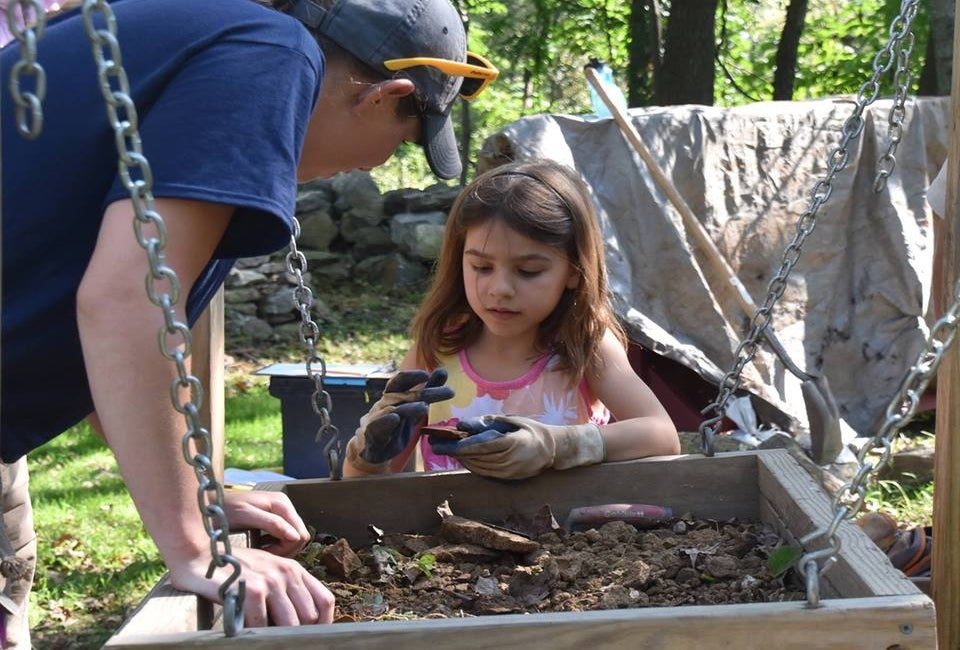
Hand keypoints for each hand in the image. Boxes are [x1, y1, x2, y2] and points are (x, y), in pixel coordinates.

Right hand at [167, 545, 334, 626]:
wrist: (198, 556)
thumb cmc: (232, 569)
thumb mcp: (266, 573)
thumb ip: (285, 591)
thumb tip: (300, 623)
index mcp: (294, 569)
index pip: (324, 601)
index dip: (323, 624)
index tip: (311, 637)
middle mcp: (286, 573)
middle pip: (309, 616)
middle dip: (298, 633)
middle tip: (282, 640)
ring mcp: (270, 580)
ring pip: (290, 624)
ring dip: (278, 636)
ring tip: (266, 638)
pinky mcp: (252, 590)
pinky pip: (263, 625)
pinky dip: (256, 634)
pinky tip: (247, 631)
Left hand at [223, 490, 310, 557]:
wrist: (209, 506)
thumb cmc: (224, 510)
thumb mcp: (246, 516)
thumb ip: (272, 524)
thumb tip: (296, 537)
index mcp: (282, 504)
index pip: (300, 534)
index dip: (285, 549)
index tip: (265, 555)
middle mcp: (285, 506)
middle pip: (299, 537)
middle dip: (284, 550)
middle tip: (263, 555)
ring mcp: (280, 513)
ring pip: (292, 539)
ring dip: (279, 549)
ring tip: (260, 551)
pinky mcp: (274, 519)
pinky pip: (284, 537)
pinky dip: (274, 545)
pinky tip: (260, 546)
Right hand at [345, 369, 453, 472]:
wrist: (372, 449)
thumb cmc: (395, 425)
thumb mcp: (414, 407)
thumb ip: (427, 390)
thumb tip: (443, 371)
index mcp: (393, 396)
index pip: (400, 381)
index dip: (412, 376)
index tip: (428, 375)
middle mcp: (384, 404)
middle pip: (403, 395)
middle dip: (424, 393)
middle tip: (449, 392)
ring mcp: (376, 418)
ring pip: (392, 410)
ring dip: (408, 408)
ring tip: (424, 407)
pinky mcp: (372, 434)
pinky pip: (377, 426)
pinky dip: (385, 421)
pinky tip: (395, 418)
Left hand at [427, 415, 605, 478]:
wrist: (552, 450)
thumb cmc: (531, 430)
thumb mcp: (512, 420)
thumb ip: (489, 422)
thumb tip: (464, 425)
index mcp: (513, 444)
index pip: (482, 446)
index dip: (463, 446)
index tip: (446, 444)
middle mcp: (511, 461)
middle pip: (477, 458)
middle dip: (456, 453)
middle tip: (437, 446)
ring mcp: (510, 472)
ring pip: (479, 468)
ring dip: (461, 460)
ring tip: (447, 451)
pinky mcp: (508, 478)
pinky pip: (485, 473)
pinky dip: (472, 466)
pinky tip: (463, 459)